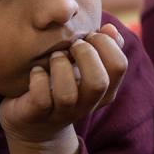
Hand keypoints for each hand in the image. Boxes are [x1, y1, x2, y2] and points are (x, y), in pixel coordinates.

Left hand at [0, 24, 126, 153]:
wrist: (33, 125)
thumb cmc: (61, 86)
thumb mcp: (84, 68)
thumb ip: (102, 48)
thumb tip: (110, 29)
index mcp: (103, 92)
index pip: (119, 66)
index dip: (106, 44)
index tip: (90, 35)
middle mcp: (85, 105)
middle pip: (98, 83)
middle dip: (85, 55)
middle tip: (72, 45)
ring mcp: (60, 113)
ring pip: (67, 94)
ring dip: (60, 67)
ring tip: (54, 57)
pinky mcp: (36, 115)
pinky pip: (41, 99)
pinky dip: (38, 79)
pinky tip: (36, 71)